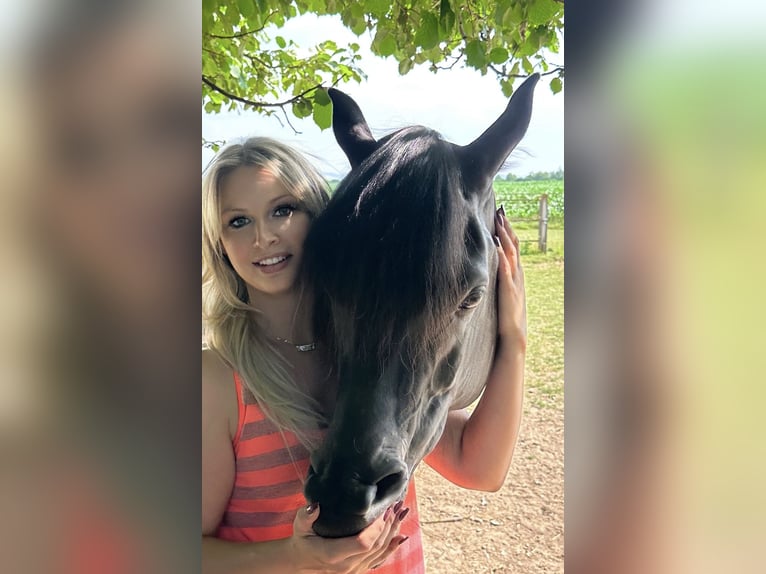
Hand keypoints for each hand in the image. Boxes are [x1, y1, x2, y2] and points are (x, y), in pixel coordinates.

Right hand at [289, 503, 408, 572]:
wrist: (301, 563)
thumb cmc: (302, 541)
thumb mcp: (299, 527)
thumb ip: (306, 516)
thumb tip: (316, 505)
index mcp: (333, 554)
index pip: (363, 543)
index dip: (377, 528)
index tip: (384, 510)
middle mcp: (346, 566)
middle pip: (375, 546)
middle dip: (389, 525)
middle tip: (396, 505)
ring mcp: (354, 570)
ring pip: (380, 552)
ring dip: (393, 532)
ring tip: (402, 513)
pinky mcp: (358, 570)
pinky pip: (379, 559)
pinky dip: (392, 547)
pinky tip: (401, 536)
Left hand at [494, 207, 526, 349]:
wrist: (514, 333)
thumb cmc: (506, 313)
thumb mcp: (504, 291)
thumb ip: (500, 278)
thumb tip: (491, 266)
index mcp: (516, 273)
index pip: (513, 247)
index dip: (509, 231)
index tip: (502, 215)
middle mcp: (517, 274)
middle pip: (514, 245)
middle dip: (507, 227)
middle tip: (501, 210)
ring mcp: (514, 281)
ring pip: (511, 253)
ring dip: (504, 236)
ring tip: (498, 221)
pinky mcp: (508, 289)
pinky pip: (505, 270)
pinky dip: (501, 256)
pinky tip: (496, 245)